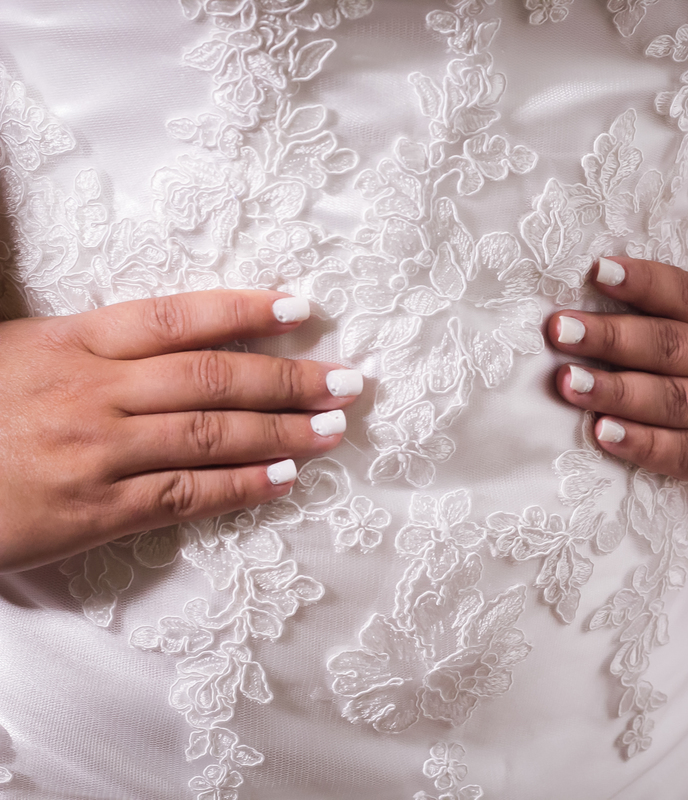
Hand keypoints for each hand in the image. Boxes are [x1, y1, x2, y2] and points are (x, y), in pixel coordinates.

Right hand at [0, 290, 361, 572]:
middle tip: (349, 379)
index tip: (301, 307)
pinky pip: (184, 496)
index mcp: (69, 342)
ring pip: (210, 434)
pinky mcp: (92, 511)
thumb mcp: (17, 354)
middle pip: (212, 376)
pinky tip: (283, 479)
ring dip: (283, 431)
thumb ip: (92, 345)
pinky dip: (240, 486)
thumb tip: (171, 337)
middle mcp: (92, 391)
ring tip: (334, 427)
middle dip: (290, 377)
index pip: (175, 317)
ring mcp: (96, 452)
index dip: (243, 310)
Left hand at [549, 257, 687, 513]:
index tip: (595, 269)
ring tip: (567, 382)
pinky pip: (686, 452)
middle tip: (558, 329)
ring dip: (616, 390)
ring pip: (674, 399)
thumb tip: (600, 297)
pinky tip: (604, 435)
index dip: (641, 280)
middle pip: (670, 345)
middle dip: (609, 336)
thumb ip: (681, 320)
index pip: (685, 294)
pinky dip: (643, 444)